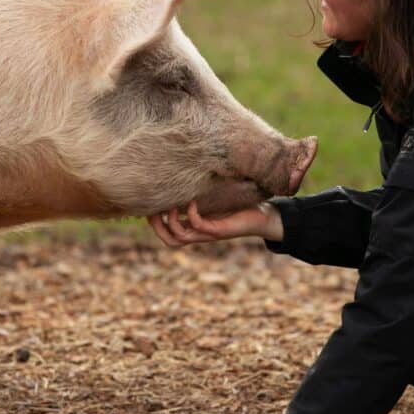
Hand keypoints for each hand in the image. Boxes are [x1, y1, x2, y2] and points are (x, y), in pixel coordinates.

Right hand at [146, 201, 282, 246]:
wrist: (265, 216)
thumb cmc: (241, 205)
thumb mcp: (217, 197)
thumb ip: (202, 190)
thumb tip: (187, 172)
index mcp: (196, 227)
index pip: (167, 232)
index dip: (154, 222)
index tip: (148, 205)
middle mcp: (200, 233)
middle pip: (169, 240)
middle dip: (157, 227)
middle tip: (151, 211)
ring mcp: (209, 233)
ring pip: (180, 238)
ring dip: (171, 222)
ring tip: (170, 205)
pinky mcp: (219, 230)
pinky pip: (199, 227)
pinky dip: (191, 215)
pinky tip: (192, 202)